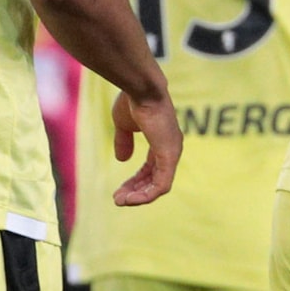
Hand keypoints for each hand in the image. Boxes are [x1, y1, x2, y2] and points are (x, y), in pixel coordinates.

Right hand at [110, 91, 180, 205]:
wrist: (141, 89)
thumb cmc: (133, 101)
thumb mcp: (124, 125)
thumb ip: (124, 141)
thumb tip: (122, 159)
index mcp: (162, 141)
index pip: (150, 168)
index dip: (134, 180)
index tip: (118, 189)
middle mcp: (171, 149)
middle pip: (154, 179)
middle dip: (135, 190)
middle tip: (117, 199)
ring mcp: (172, 153)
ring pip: (158, 186)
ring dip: (139, 196)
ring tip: (120, 201)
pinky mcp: (169, 157)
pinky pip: (161, 185)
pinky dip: (146, 195)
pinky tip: (131, 199)